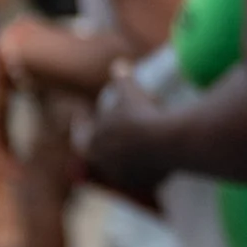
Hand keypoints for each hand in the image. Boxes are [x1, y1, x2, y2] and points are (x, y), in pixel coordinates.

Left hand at [84, 65, 172, 205]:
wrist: (165, 142)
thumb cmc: (140, 114)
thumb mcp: (130, 92)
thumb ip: (122, 79)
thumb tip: (118, 64)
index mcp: (92, 143)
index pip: (80, 134)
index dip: (81, 122)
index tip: (83, 112)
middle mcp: (104, 162)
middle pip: (97, 152)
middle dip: (100, 139)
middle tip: (106, 128)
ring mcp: (123, 175)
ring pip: (118, 164)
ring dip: (121, 153)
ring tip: (130, 140)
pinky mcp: (142, 183)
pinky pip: (138, 173)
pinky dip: (140, 163)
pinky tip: (149, 153)